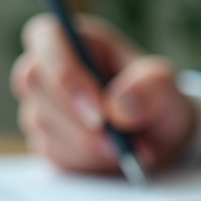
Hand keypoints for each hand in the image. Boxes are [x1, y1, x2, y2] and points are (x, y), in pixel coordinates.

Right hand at [10, 14, 196, 173]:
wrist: (157, 136)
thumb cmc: (156, 98)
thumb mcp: (166, 88)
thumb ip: (150, 89)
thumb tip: (117, 107)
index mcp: (76, 40)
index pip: (46, 38)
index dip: (65, 73)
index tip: (98, 110)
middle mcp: (49, 68)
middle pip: (35, 84)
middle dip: (78, 120)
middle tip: (117, 141)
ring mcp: (41, 106)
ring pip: (42, 124)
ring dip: (88, 144)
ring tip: (127, 146)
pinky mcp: (43, 140)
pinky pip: (52, 154)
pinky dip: (87, 161)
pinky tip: (112, 155)